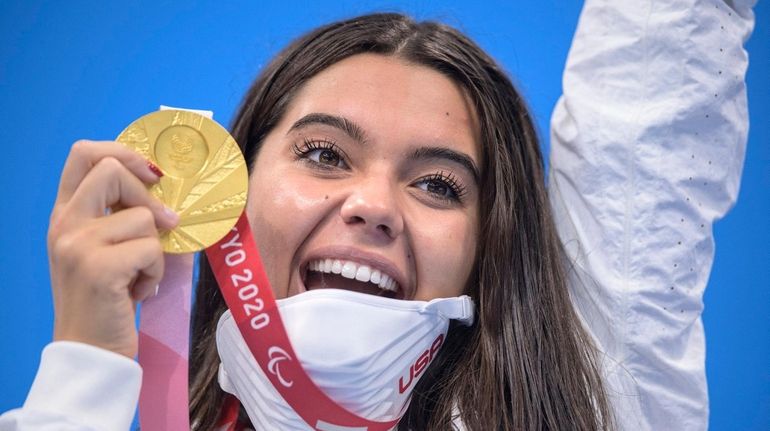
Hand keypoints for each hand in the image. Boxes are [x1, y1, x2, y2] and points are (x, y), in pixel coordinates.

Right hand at [47, 140, 178, 357]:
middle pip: (112, 170)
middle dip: (148, 198)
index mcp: (65, 215)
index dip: (123, 152)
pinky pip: (152, 249)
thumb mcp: (103, 251)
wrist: (88, 350)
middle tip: (163, 227)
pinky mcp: (99, 267)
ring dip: (156, 250)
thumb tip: (164, 191)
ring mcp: (78, 245)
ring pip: (144, 218)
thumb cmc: (104, 300)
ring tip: (139, 276)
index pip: (84, 154)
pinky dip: (156, 272)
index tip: (151, 175)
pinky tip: (139, 291)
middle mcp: (65, 224)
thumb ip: (121, 217)